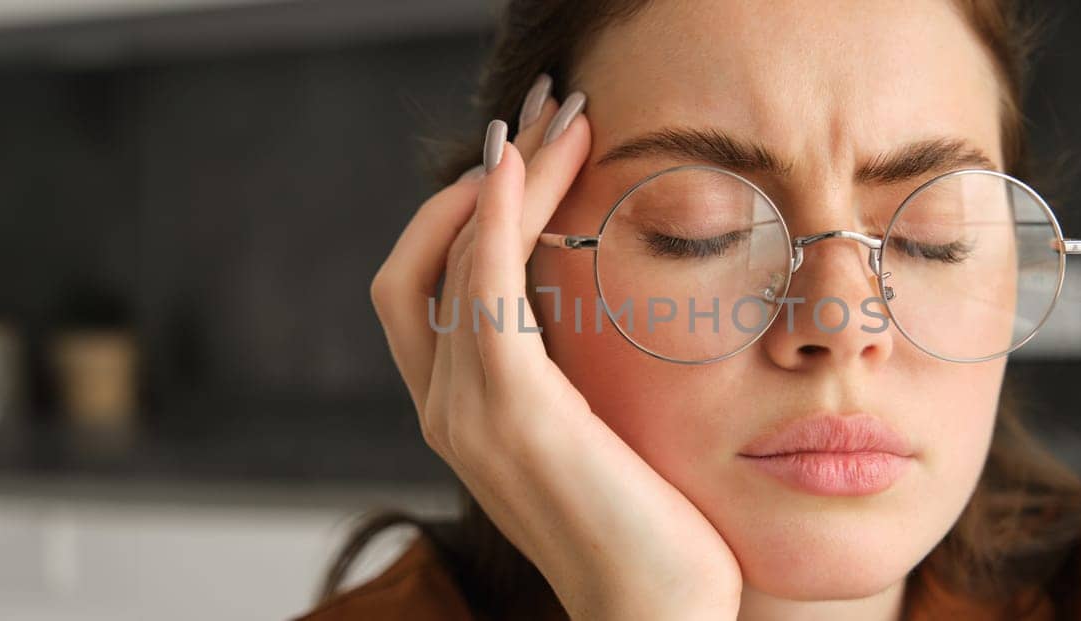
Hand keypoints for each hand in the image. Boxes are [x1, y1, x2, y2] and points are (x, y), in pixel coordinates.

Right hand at [369, 82, 741, 619]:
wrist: (655, 612)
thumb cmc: (647, 529)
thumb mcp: (598, 433)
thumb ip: (569, 373)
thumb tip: (590, 304)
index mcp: (460, 413)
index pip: (425, 285)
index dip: (465, 213)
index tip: (533, 156)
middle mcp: (444, 408)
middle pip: (425, 258)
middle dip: (483, 177)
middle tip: (551, 115)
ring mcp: (467, 411)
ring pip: (460, 257)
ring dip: (511, 176)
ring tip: (567, 122)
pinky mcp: (513, 411)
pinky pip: (483, 289)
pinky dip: (497, 218)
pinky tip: (524, 168)